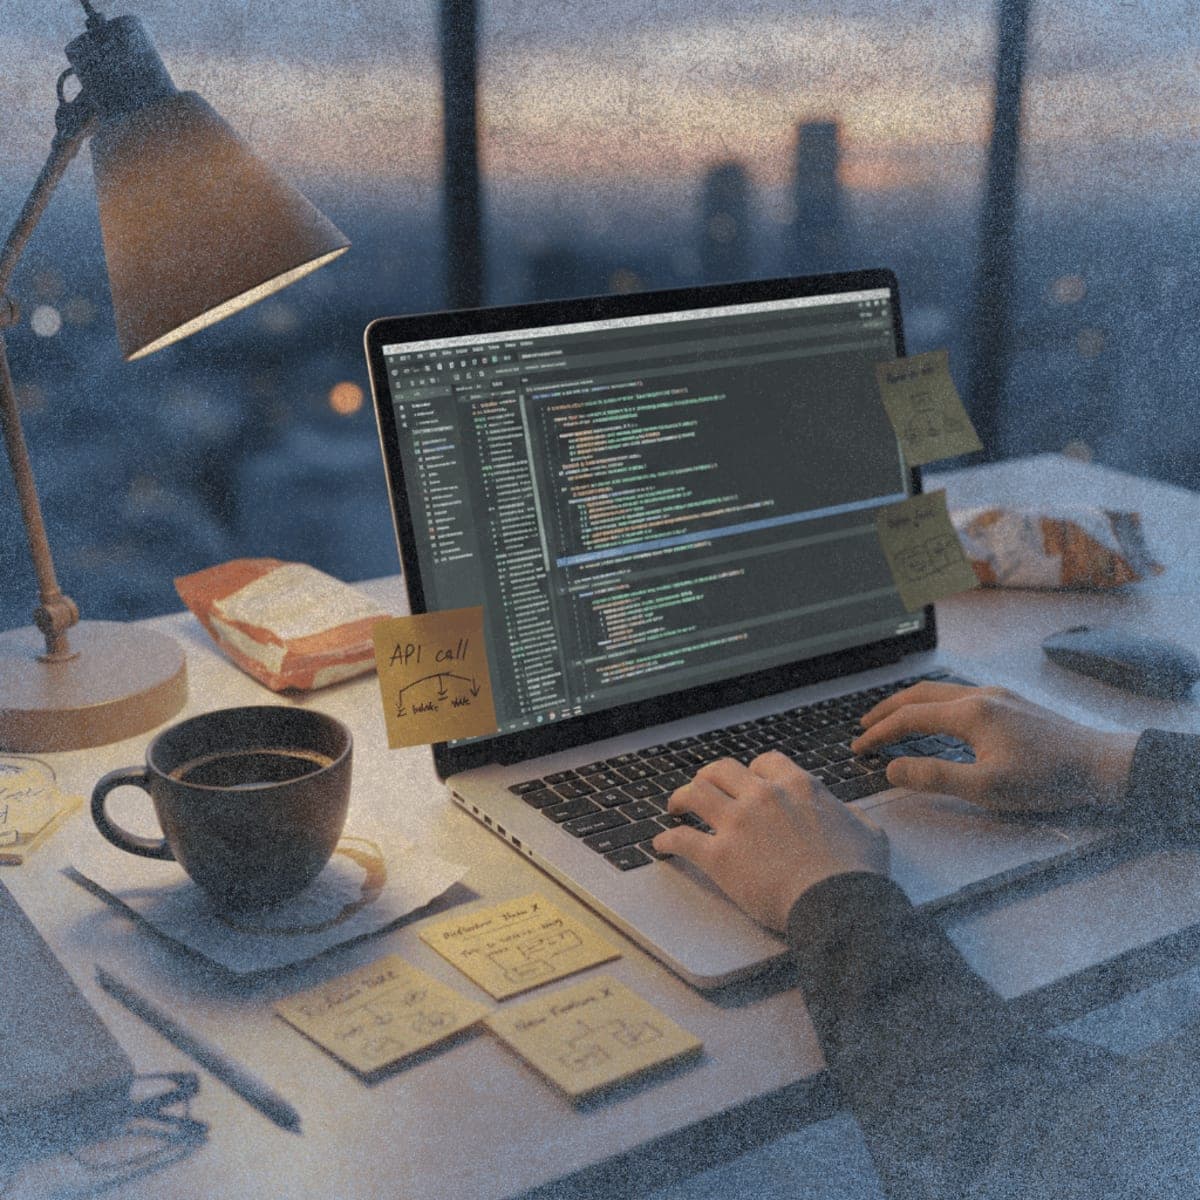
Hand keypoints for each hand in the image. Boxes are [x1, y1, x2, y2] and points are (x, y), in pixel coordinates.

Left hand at [651, 753, 888, 931]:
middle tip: (702, 787)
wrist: (838, 904)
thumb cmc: (857, 873)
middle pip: (721, 770)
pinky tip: (662, 844)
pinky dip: (668, 840)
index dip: (753, 770)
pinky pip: (683, 839)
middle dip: (708, 777)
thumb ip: (851, 816)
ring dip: (681, 798)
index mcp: (798, 786)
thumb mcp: (869, 832)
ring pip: (695, 793)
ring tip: (675, 807)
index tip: (747, 781)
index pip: (765, 762)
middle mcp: (763, 796)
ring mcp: (738, 824)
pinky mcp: (719, 856)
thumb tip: (848, 814)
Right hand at [851, 681, 1139, 812]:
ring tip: (892, 718)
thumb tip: (893, 768)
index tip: (859, 747)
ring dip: (910, 703)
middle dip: (887, 709)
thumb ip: (934, 777)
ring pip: (940, 690)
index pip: (910, 718)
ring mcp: (998, 695)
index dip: (879, 733)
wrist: (1103, 766)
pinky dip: (934, 703)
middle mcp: (981, 695)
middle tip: (864, 725)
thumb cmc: (1048, 780)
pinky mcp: (1012, 702)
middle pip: (919, 694)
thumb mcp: (986, 788)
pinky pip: (959, 694)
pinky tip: (938, 717)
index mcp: (970, 713)